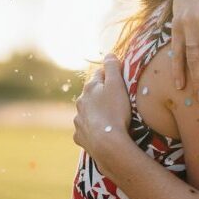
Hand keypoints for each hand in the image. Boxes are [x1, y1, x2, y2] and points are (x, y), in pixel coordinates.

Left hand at [73, 54, 132, 168]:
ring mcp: (78, 120)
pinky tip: (100, 132)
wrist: (107, 143)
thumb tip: (109, 54)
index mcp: (90, 88)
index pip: (99, 74)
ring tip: (109, 118)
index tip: (120, 79)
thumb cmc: (115, 111)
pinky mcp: (79, 137)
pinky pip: (85, 130)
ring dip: (95, 112)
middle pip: (91, 93)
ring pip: (87, 111)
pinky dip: (91, 129)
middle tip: (116, 99)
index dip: (110, 75)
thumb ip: (112, 67)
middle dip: (101, 94)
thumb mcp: (117, 85)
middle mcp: (80, 102)